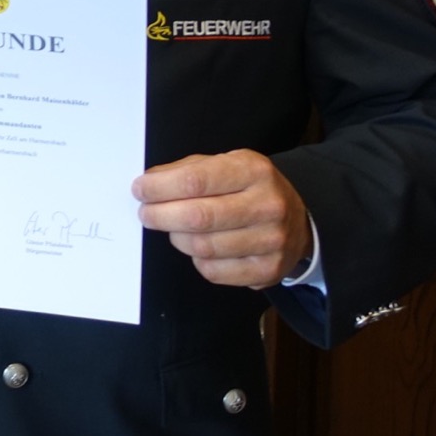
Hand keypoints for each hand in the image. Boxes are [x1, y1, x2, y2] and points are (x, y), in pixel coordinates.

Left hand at [133, 150, 311, 288]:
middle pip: (197, 217)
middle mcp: (267, 205)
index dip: (160, 188)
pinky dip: (196, 260)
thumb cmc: (248, 188)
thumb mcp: (224, 165)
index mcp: (253, 171)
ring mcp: (271, 241)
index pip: (196, 181)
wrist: (296, 219)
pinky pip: (213, 271)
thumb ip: (186, 171)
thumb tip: (149, 183)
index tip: (140, 190)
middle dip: (160, 215)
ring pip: (202, 247)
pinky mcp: (267, 270)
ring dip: (177, 237)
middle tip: (146, 213)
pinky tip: (199, 246)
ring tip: (174, 228)